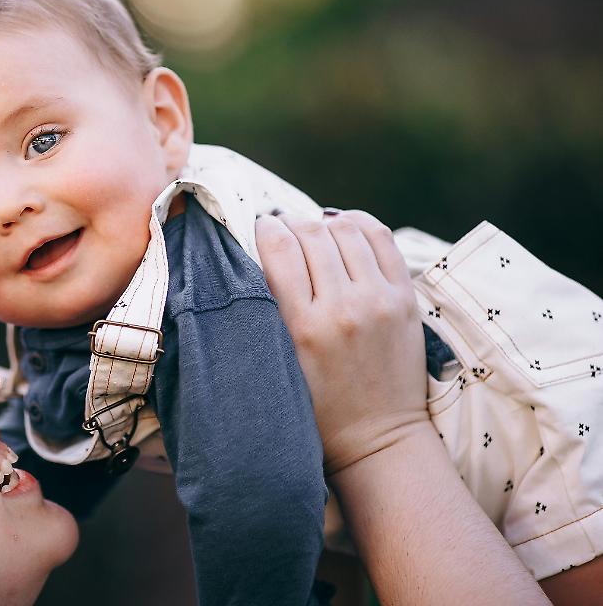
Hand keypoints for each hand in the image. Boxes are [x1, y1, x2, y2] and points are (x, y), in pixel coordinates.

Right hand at [256, 210, 428, 474]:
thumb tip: (257, 253)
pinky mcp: (404, 299)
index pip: (278, 249)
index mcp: (303, 327)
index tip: (259, 229)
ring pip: (344, 230)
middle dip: (291, 223)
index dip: (264, 228)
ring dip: (322, 222)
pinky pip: (380, 238)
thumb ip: (268, 312)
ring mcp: (378, 301)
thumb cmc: (318, 407)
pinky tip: (343, 228)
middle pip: (310, 233)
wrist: (378, 437)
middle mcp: (342, 309)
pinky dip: (357, 223)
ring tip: (312, 232)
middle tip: (283, 230)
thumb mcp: (278, 363)